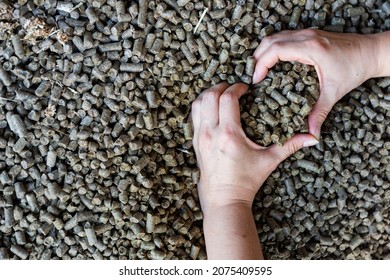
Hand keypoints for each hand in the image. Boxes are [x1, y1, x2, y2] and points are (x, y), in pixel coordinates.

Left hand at [191, 82, 317, 211]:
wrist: (223, 199)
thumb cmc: (246, 181)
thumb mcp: (269, 161)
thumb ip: (290, 146)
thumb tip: (312, 138)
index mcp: (228, 134)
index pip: (227, 98)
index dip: (236, 88)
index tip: (245, 88)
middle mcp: (210, 133)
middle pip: (209, 96)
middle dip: (221, 87)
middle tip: (232, 88)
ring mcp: (200, 138)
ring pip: (197, 105)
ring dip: (208, 95)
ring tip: (220, 94)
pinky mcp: (195, 143)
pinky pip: (193, 117)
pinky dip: (200, 107)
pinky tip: (211, 109)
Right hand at [252, 29, 381, 138]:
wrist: (372, 52)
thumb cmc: (356, 68)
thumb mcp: (335, 92)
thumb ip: (320, 112)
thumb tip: (312, 134)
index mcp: (310, 48)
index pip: (275, 50)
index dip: (261, 64)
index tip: (256, 80)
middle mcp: (306, 37)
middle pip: (270, 40)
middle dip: (257, 58)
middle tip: (254, 77)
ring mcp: (308, 33)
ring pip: (275, 36)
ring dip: (264, 51)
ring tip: (260, 70)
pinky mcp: (310, 34)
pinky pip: (284, 37)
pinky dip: (274, 48)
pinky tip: (274, 62)